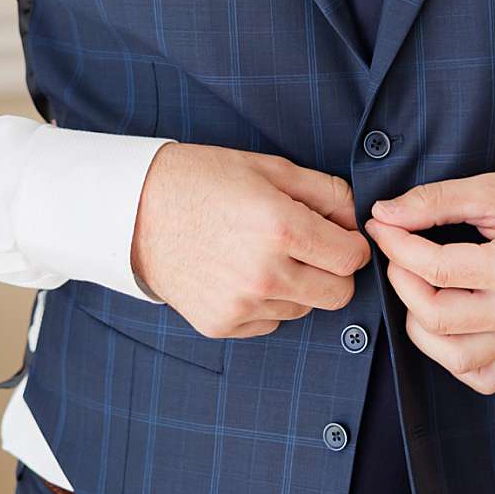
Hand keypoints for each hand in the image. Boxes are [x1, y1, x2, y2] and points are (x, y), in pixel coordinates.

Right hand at [131, 143, 369, 338]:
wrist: (136, 211)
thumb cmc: (206, 181)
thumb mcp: (272, 169)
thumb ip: (327, 193)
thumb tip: (358, 220)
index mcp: (280, 228)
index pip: (353, 259)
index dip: (353, 244)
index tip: (339, 235)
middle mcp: (264, 274)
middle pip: (338, 294)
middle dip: (334, 271)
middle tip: (309, 247)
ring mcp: (241, 305)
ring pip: (304, 308)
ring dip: (298, 286)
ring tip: (263, 253)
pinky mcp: (221, 325)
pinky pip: (270, 321)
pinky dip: (266, 302)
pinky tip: (241, 272)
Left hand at [365, 164, 494, 394]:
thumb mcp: (493, 188)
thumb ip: (434, 202)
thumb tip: (385, 215)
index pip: (436, 269)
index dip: (397, 246)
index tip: (382, 226)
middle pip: (438, 318)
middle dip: (403, 284)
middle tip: (398, 254)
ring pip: (455, 358)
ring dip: (422, 326)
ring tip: (419, 290)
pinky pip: (483, 375)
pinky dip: (455, 357)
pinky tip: (448, 324)